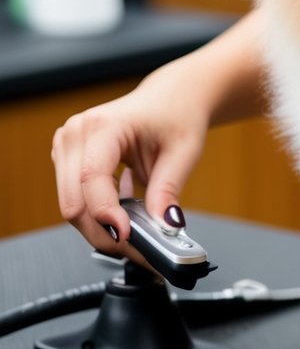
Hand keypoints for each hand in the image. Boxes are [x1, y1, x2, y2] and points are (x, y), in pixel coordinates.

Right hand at [51, 66, 209, 265]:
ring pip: (72, 206)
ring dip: (101, 227)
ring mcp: (68, 145)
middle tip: (140, 249)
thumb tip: (164, 225)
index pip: (92, 178)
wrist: (171, 98)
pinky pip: (77, 199)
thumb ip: (168, 190)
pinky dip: (99, 214)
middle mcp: (76, 133)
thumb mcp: (183, 152)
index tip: (128, 236)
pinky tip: (124, 210)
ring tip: (137, 233)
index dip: (107, 213)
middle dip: (105, 232)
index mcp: (103, 125)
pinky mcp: (69, 159)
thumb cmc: (177, 114)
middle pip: (74, 201)